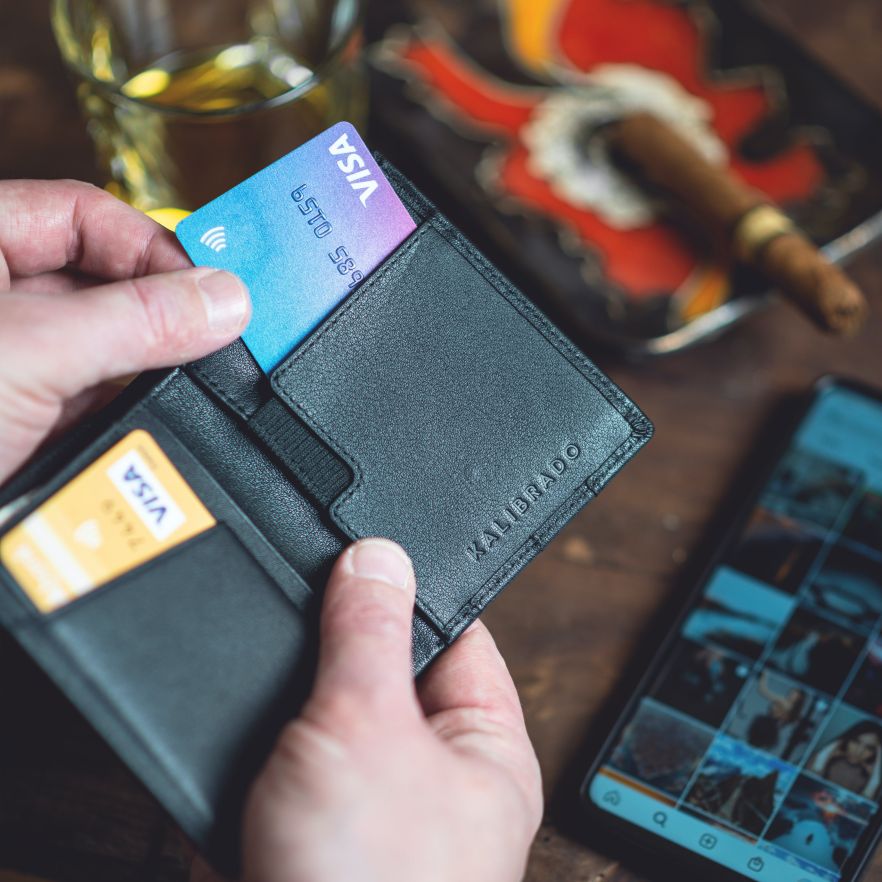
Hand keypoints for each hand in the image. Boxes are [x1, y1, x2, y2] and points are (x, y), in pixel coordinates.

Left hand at [0, 180, 250, 483]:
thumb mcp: (25, 354)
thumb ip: (134, 322)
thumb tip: (222, 301)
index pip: (83, 216)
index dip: (150, 246)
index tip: (207, 289)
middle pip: (103, 283)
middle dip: (157, 313)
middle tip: (211, 337)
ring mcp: (12, 362)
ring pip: (105, 347)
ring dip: (146, 368)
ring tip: (182, 382)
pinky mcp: (24, 418)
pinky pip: (94, 401)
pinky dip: (125, 412)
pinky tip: (141, 423)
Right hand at [192, 538, 542, 881]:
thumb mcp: (369, 729)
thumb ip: (370, 635)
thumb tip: (379, 557)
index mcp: (482, 745)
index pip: (456, 632)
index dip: (411, 585)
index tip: (366, 547)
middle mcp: (429, 771)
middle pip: (382, 665)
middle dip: (335, 638)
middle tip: (301, 591)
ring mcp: (362, 798)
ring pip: (322, 707)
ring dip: (289, 689)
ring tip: (270, 668)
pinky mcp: (304, 822)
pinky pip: (280, 751)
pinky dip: (256, 734)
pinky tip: (240, 719)